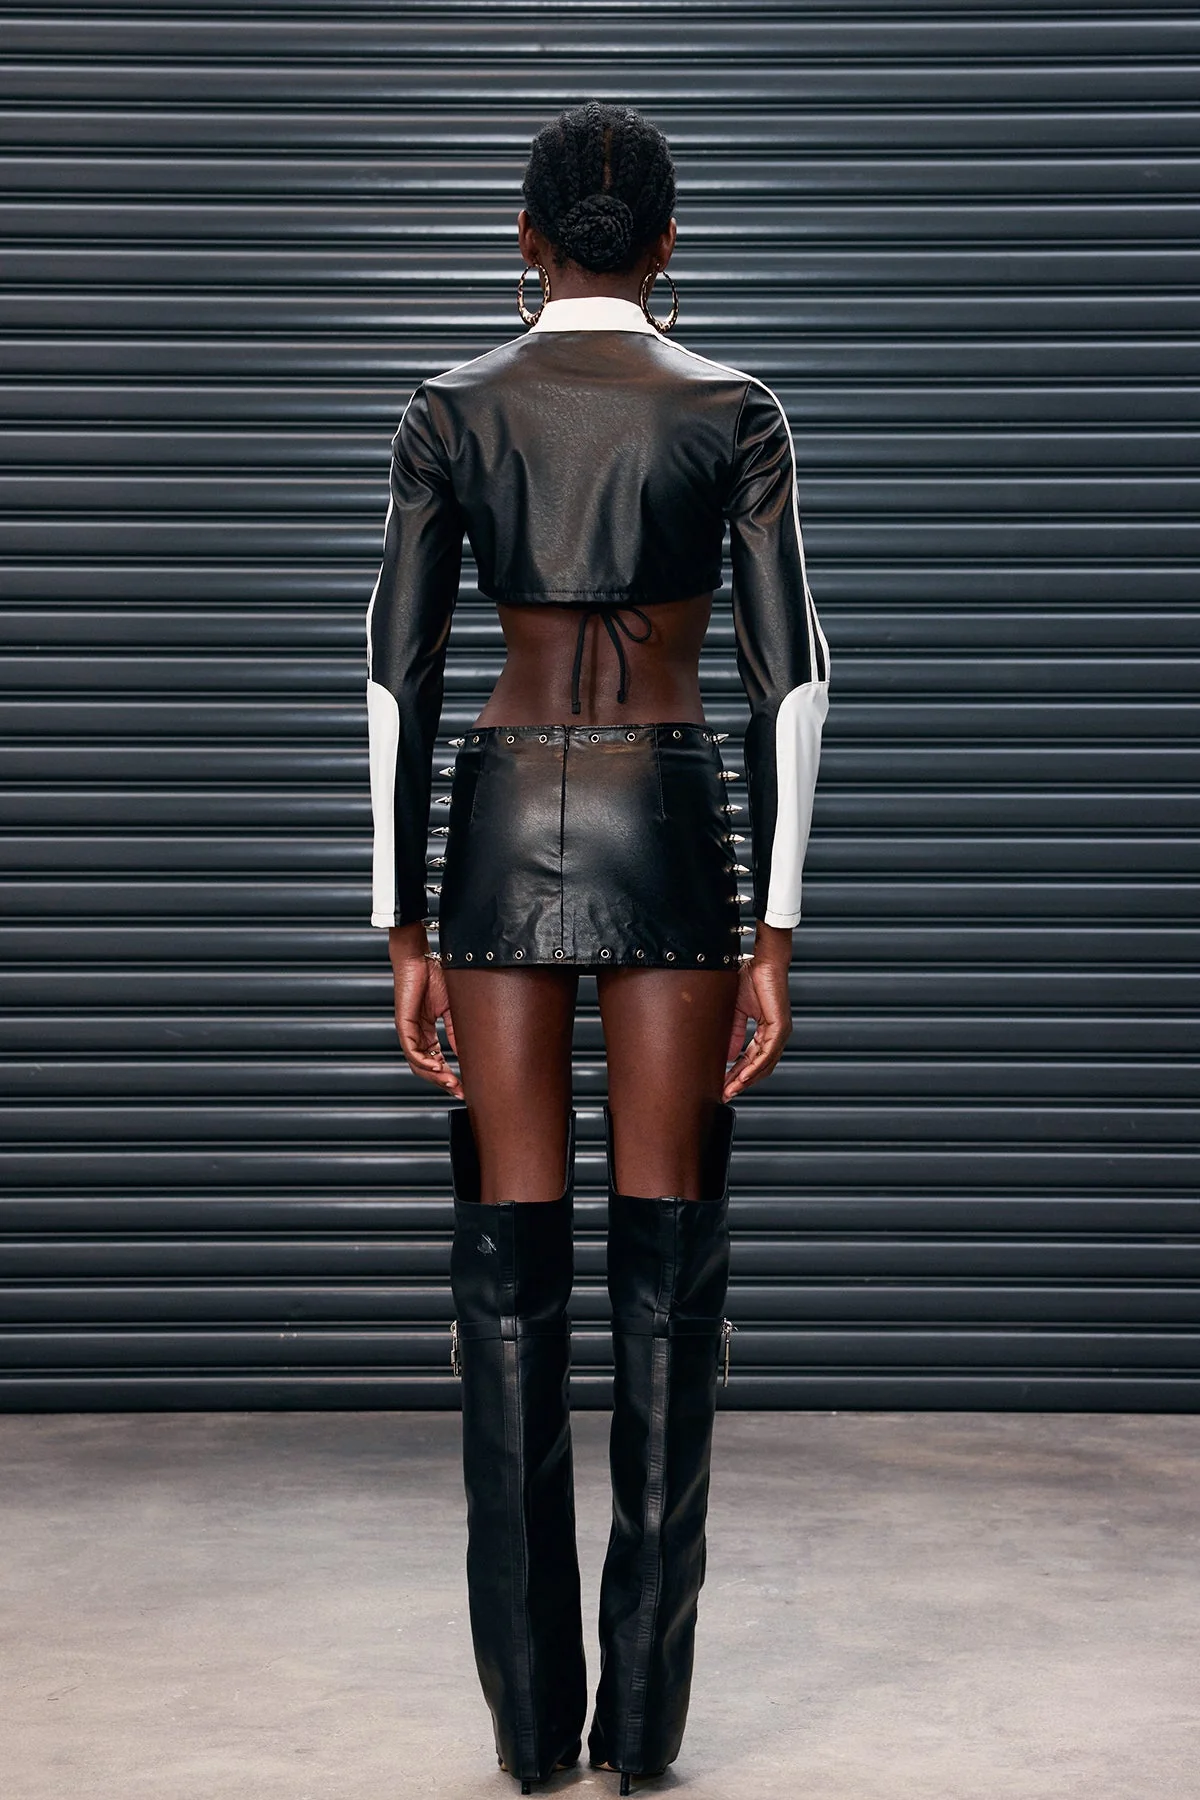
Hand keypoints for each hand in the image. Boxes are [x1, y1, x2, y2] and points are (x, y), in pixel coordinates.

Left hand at [388, 924, 462, 1098]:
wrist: (421, 957)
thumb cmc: (435, 976)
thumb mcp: (452, 1009)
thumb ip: (456, 1031)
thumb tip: (467, 1052)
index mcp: (426, 1032)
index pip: (436, 1060)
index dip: (448, 1076)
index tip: (464, 1087)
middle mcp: (415, 1034)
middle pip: (426, 1067)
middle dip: (442, 1082)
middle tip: (459, 1091)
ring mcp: (408, 1030)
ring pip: (417, 1063)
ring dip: (434, 1076)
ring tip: (450, 1083)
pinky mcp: (403, 1023)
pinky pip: (411, 1049)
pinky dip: (423, 1061)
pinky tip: (436, 1067)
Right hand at [723, 922, 792, 1100]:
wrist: (763, 961)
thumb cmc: (752, 978)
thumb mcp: (736, 1010)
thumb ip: (734, 1032)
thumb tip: (728, 1054)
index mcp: (766, 1030)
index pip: (752, 1058)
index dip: (737, 1073)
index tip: (723, 1085)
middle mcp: (776, 1034)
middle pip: (759, 1067)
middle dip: (741, 1082)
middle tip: (725, 1093)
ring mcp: (780, 1032)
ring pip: (765, 1064)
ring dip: (746, 1079)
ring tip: (731, 1089)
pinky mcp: (780, 1027)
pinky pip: (767, 1052)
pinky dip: (754, 1066)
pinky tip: (742, 1075)